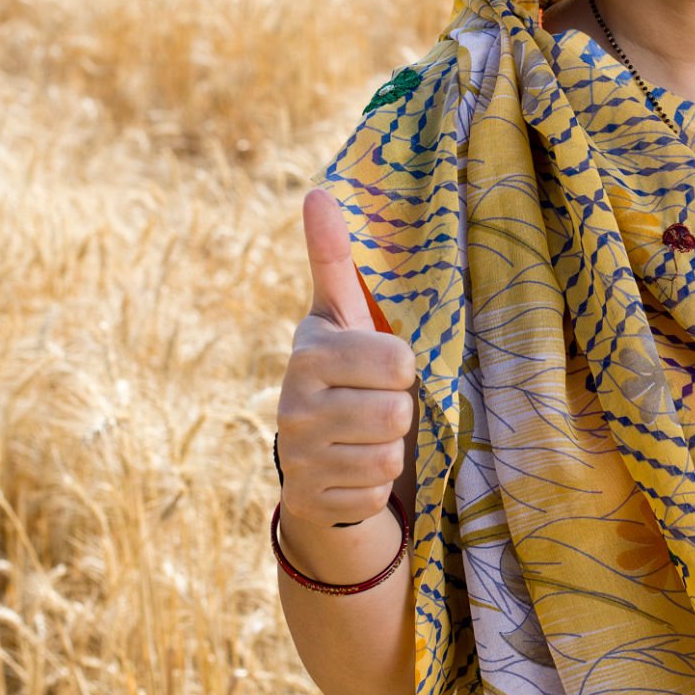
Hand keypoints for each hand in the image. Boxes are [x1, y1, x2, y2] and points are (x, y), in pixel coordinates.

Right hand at [276, 189, 416, 529]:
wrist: (314, 452)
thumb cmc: (344, 369)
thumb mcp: (343, 315)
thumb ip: (334, 258)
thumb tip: (316, 192)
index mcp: (308, 351)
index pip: (397, 362)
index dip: (402, 368)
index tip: (381, 366)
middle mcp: (291, 404)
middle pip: (397, 412)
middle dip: (399, 411)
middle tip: (374, 404)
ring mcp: (296, 457)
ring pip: (388, 457)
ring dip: (389, 449)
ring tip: (364, 435)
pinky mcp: (309, 501)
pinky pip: (374, 493)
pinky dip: (373, 485)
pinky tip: (352, 469)